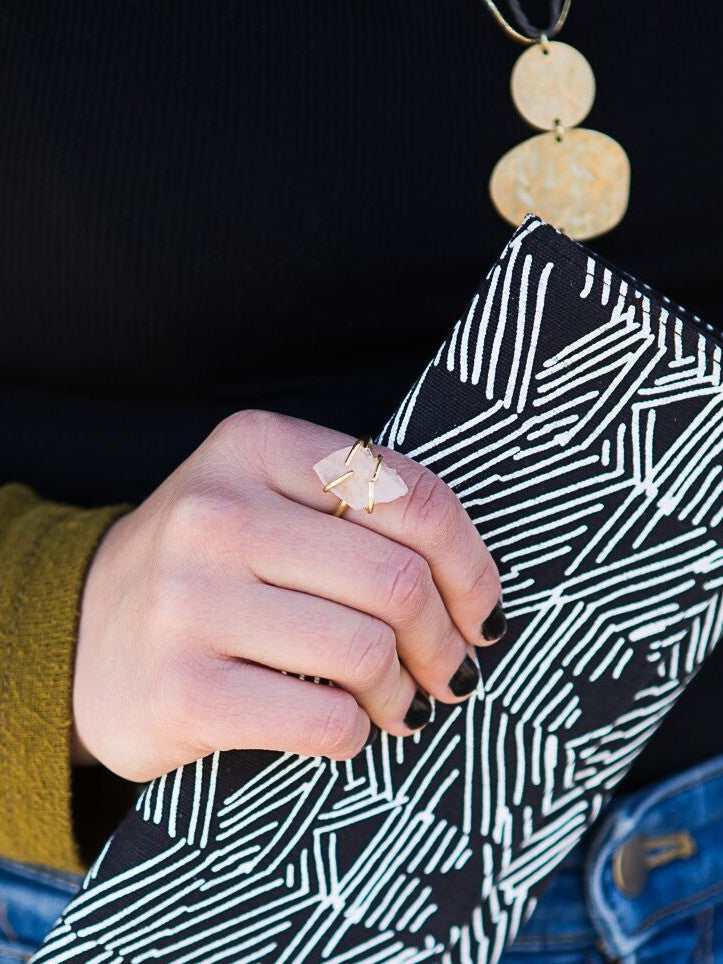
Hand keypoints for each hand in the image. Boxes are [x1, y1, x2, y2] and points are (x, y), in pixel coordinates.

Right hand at [72, 410, 503, 780]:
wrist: (85, 634)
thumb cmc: (208, 570)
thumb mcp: (270, 504)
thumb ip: (362, 519)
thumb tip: (474, 595)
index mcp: (255, 446)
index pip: (412, 497)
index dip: (471, 565)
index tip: (479, 610)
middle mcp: (217, 513)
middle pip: (397, 580)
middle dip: (444, 639)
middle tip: (449, 669)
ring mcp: (191, 601)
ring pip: (366, 652)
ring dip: (402, 692)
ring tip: (398, 702)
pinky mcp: (182, 690)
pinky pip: (325, 720)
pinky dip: (356, 732)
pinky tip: (347, 725)